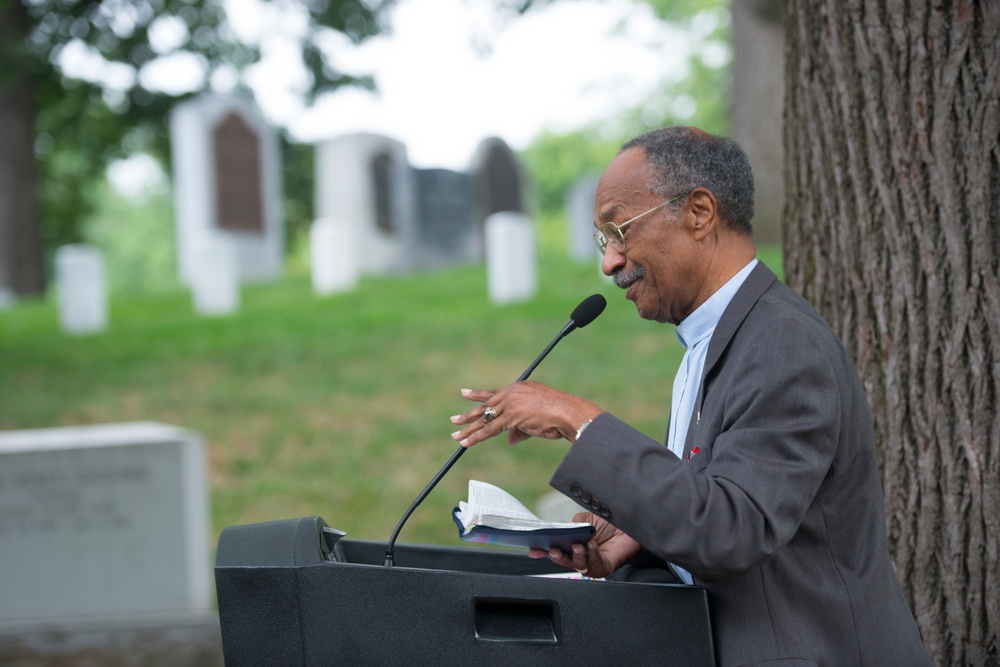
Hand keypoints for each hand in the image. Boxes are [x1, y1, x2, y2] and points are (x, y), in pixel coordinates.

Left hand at [450, 381, 601, 447]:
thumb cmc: (559, 415)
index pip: (495, 393)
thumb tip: (510, 440)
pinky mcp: (511, 417)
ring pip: (485, 418)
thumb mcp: (537, 420)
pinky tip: (466, 442)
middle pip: (486, 404)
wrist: (568, 413)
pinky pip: (490, 430)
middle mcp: (512, 393)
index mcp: (520, 388)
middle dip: (470, 413)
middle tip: (454, 419)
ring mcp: (510, 404)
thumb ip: (520, 429)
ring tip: (455, 433)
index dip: (479, 395)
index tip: (465, 393)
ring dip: (469, 427)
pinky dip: (476, 437)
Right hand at [529, 512, 641, 578]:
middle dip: (557, 557)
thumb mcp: (587, 519)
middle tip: (554, 550)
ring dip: (575, 556)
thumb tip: (566, 529)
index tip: (533, 550)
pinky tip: (591, 545)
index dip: (542, 551)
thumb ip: (574, 524)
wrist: (630, 524)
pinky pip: (595, 565)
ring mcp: (592, 562)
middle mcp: (581, 555)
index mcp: (573, 543)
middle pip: (564, 561)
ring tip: (578, 546)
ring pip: (578, 566)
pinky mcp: (605, 566)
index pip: (556, 549)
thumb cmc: (609, 521)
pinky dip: (591, 554)